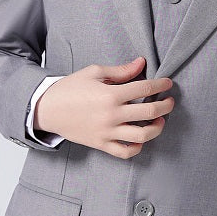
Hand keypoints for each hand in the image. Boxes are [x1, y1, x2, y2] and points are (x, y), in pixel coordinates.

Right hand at [35, 56, 174, 156]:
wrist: (47, 109)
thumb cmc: (70, 88)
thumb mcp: (94, 72)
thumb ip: (120, 71)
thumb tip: (141, 63)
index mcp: (110, 94)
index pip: (145, 89)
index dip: (161, 85)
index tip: (167, 83)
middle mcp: (111, 115)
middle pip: (150, 112)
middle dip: (166, 105)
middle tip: (169, 101)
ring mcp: (107, 132)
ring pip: (143, 135)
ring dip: (157, 127)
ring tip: (160, 120)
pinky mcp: (101, 144)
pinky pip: (126, 152)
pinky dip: (138, 147)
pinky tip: (141, 138)